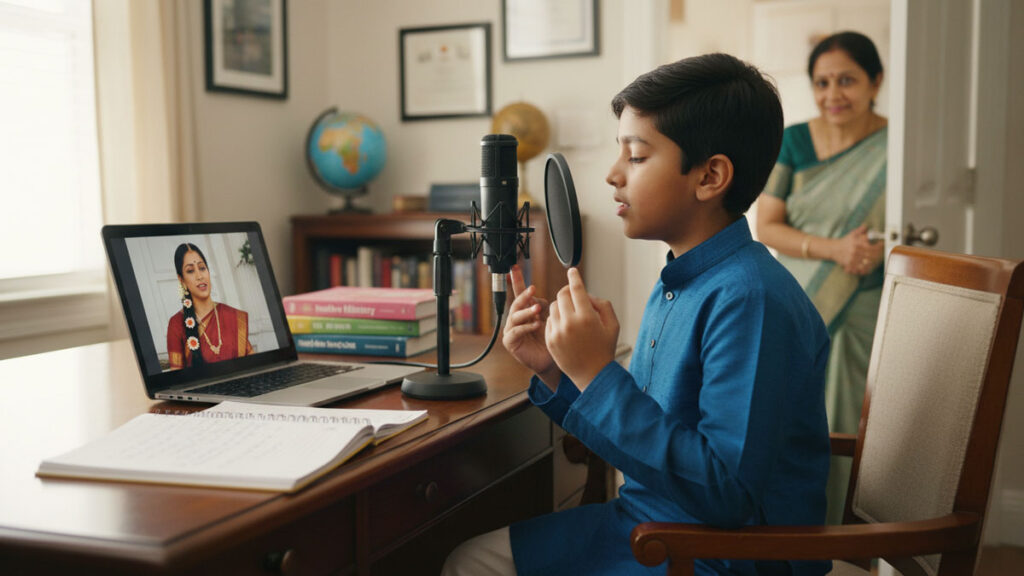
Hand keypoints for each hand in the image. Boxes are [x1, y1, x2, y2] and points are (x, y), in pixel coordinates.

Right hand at [502, 265, 559, 387]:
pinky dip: (525, 327)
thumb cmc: (555, 340)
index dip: (517, 280)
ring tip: (538, 310)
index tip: (515, 267)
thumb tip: (559, 291)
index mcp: (527, 310)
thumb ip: (553, 306)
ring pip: (515, 315)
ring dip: (526, 311)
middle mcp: (517, 318)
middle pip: (516, 302)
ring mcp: (512, 330)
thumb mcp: (554, 319)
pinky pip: (515, 331)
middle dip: (524, 295)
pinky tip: (536, 325)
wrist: (552, 362)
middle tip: (533, 290)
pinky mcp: (511, 342)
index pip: (521, 292)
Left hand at [545, 268, 619, 390]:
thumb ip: (602, 304)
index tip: (572, 271)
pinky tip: (566, 327)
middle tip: (573, 296)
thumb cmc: (604, 349)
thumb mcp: (613, 324)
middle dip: (567, 292)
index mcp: (587, 317)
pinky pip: (549, 321)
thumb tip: (587, 295)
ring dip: (561, 305)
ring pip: (553, 307)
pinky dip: (556, 319)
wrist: (592, 374)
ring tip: (571, 314)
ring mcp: (557, 332)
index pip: (576, 289)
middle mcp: (570, 323)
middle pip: (562, 295)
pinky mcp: (550, 340)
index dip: (574, 277)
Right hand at [831, 225, 883, 274]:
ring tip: (876, 262)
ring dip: (872, 264)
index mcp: (857, 243)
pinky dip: (864, 270)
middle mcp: (855, 251)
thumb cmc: (845, 241)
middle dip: (878, 256)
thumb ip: (860, 230)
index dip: (880, 247)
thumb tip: (866, 226)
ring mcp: (852, 259)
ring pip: (866, 263)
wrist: (833, 249)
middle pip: (871, 256)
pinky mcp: (849, 264)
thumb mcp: (853, 234)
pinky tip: (868, 269)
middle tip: (881, 255)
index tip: (882, 246)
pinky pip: (859, 269)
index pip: (872, 247)